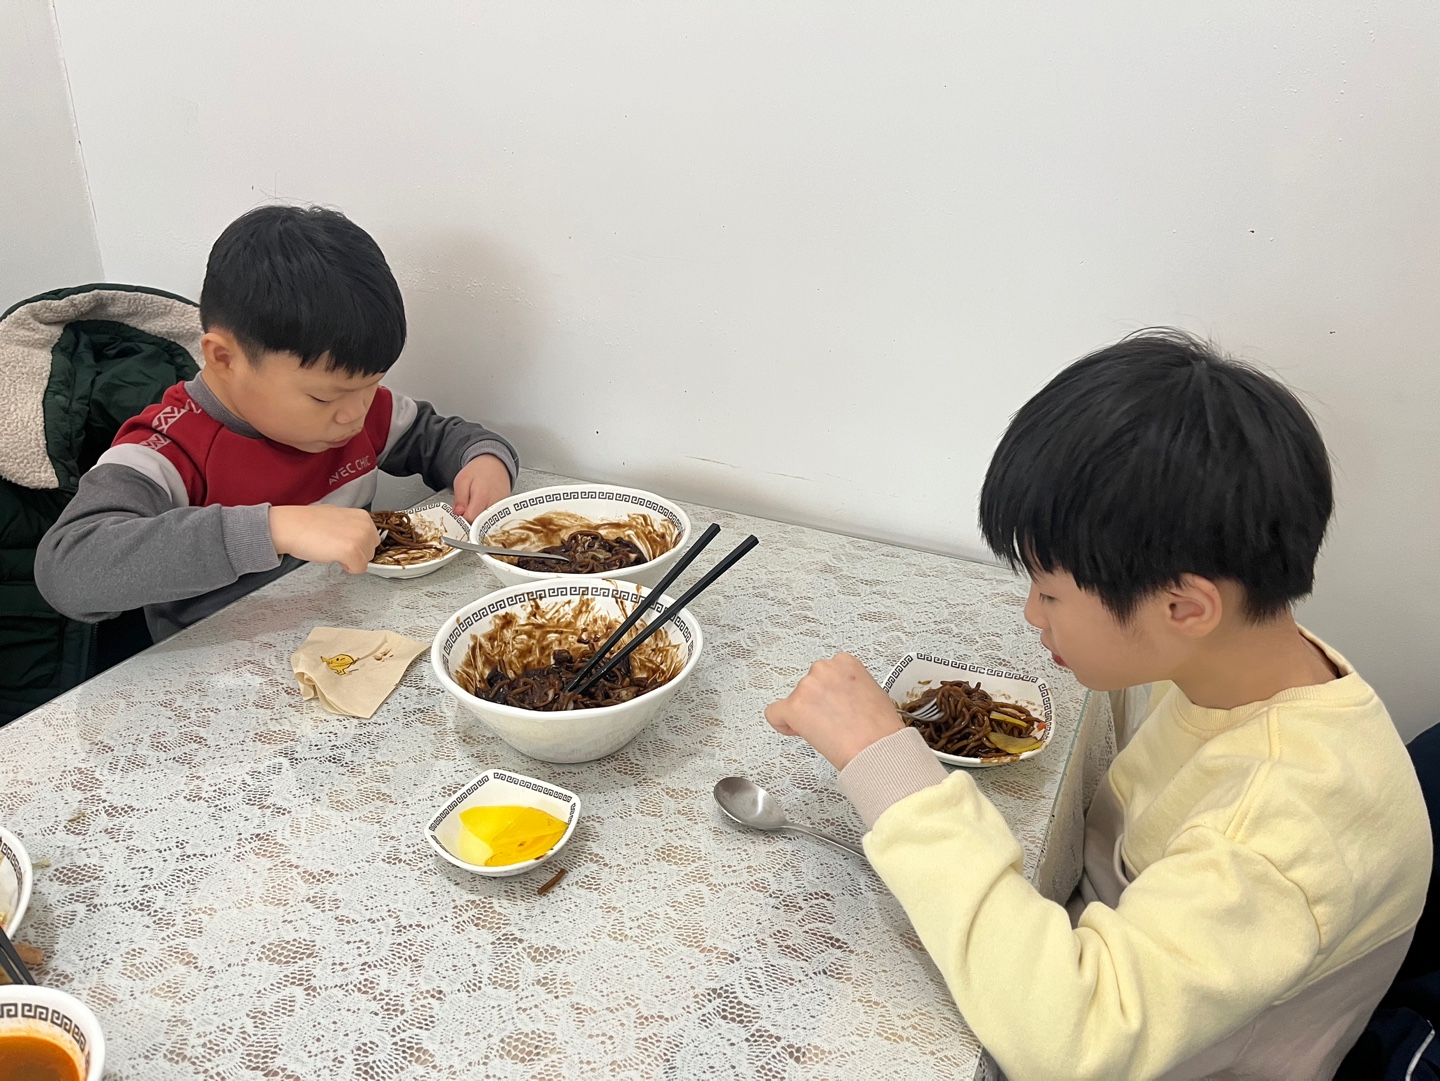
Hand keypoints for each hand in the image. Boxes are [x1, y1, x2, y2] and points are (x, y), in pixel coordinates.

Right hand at [269, 505, 379, 573]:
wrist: (291, 526)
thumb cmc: (308, 523)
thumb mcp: (338, 517)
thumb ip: (352, 527)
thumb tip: (355, 538)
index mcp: (362, 516)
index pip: (372, 539)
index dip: (357, 545)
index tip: (344, 544)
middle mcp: (365, 526)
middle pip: (371, 551)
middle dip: (356, 554)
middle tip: (336, 548)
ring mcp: (360, 539)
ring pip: (366, 561)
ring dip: (351, 561)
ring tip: (332, 550)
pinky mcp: (352, 551)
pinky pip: (358, 569)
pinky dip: (347, 568)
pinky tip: (333, 557)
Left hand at [452, 454, 512, 519]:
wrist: (495, 463)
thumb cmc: (479, 470)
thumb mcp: (462, 480)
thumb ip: (459, 499)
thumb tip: (458, 514)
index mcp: (482, 497)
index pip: (470, 519)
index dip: (462, 520)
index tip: (459, 514)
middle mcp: (494, 504)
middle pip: (480, 524)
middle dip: (470, 520)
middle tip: (467, 508)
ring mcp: (501, 508)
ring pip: (487, 523)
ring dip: (479, 519)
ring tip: (476, 505)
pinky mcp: (505, 509)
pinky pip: (494, 519)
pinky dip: (487, 516)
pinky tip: (484, 506)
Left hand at [764, 653, 905, 769]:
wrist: (877, 748)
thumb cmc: (880, 728)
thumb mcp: (871, 692)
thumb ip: (850, 687)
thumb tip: (839, 698)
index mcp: (845, 662)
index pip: (825, 674)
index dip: (828, 693)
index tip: (835, 706)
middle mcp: (824, 669)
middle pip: (809, 686)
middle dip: (817, 703)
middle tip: (832, 722)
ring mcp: (807, 687)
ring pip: (794, 701)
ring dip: (805, 714)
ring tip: (827, 731)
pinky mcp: (794, 706)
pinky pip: (774, 714)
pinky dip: (783, 724)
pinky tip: (797, 731)